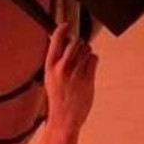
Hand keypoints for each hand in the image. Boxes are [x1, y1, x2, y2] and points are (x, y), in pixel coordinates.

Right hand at [43, 21, 98, 135]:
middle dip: (79, 45)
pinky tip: (88, 69)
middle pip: (75, 43)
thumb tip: (60, 43)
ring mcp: (75, 73)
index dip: (62, 29)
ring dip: (87, 53)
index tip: (67, 24)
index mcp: (50, 67)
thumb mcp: (50, 78)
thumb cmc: (58, 99)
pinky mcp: (87, 79)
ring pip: (86, 49)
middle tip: (79, 52)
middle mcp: (62, 68)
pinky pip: (94, 59)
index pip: (56, 41)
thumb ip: (55, 61)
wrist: (64, 119)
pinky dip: (93, 61)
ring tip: (83, 62)